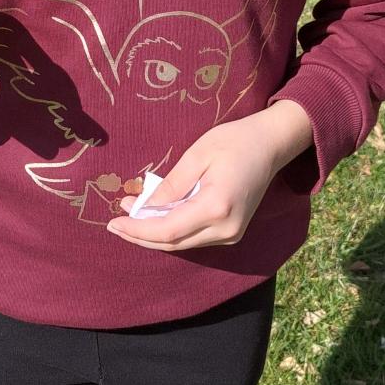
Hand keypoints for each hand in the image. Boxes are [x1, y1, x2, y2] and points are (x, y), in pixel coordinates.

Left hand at [106, 101, 312, 251]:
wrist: (271, 145)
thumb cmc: (234, 141)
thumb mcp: (197, 154)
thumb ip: (171, 185)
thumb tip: (145, 208)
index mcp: (216, 207)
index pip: (167, 230)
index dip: (137, 230)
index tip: (113, 223)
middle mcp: (226, 228)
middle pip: (173, 243)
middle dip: (141, 235)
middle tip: (116, 222)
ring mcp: (232, 233)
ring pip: (183, 243)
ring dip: (154, 232)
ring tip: (130, 213)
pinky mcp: (232, 232)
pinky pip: (194, 237)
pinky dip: (172, 230)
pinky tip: (155, 215)